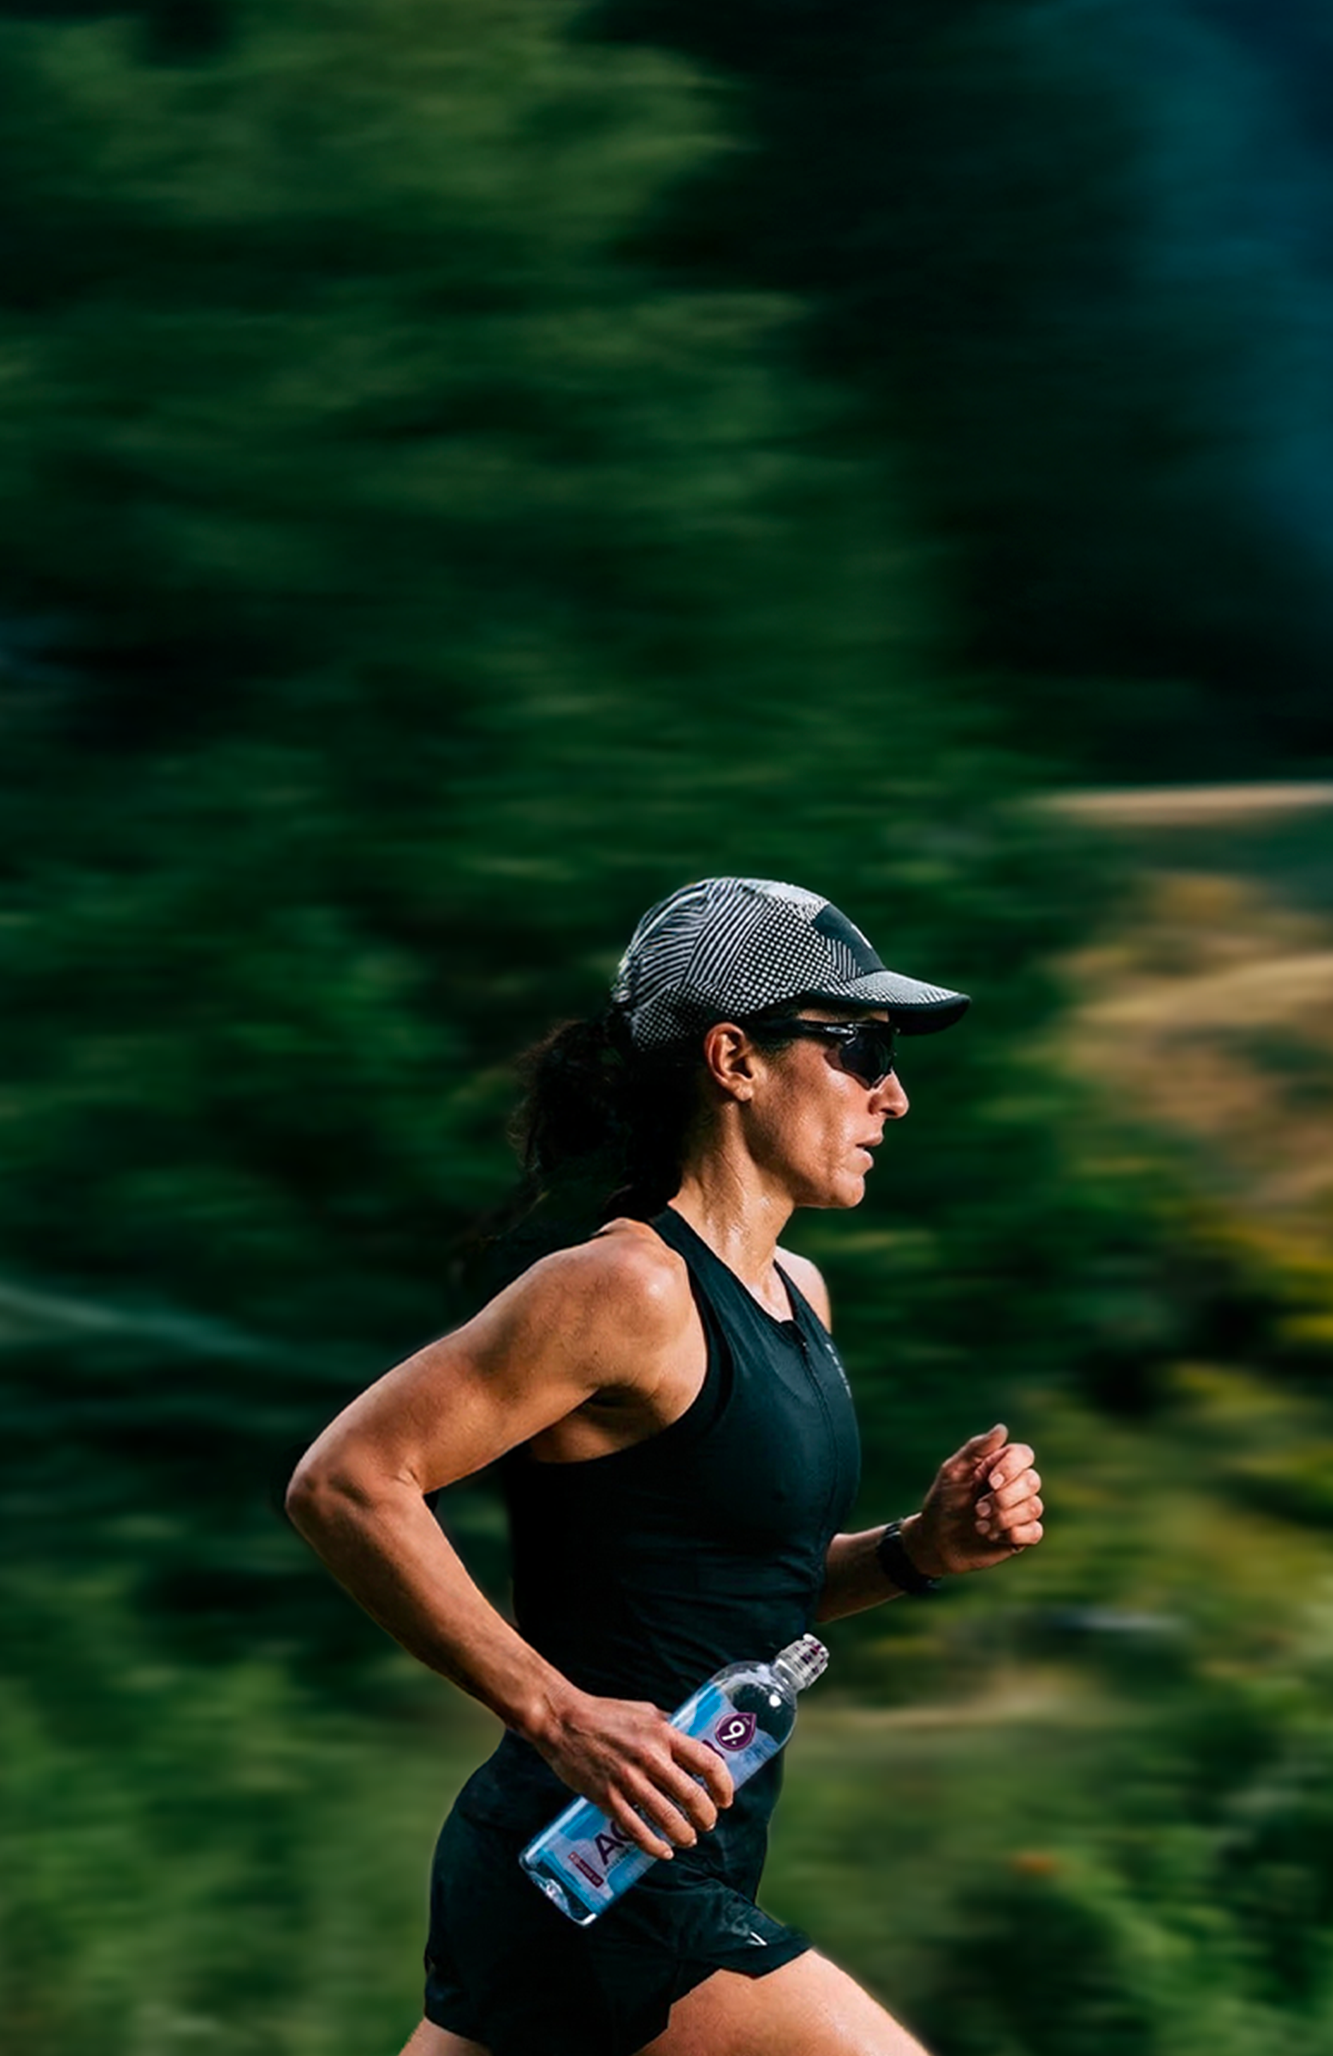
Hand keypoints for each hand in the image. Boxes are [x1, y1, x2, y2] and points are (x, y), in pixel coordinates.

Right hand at [530, 1685, 734, 1859]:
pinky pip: (637, 1830)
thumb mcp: (645, 1712)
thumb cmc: (605, 1713)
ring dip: (685, 1835)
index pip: (708, 1763)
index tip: (725, 1799)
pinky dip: (655, 1846)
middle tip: (708, 1823)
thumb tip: (694, 1744)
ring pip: (668, 1819)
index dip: (723, 1786)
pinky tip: (663, 1850)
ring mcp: (628, 1780)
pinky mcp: (607, 1798)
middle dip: (707, 1817)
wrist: (562, 1721)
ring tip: (688, 1838)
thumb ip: (669, 1729)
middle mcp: (650, 1757)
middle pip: (692, 1797)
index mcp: (663, 1733)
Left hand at [903, 1423, 1043, 1578]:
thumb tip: (1002, 1428)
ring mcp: (1020, 1511)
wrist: (936, 1542)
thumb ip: (976, 1449)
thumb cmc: (943, 1502)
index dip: (1013, 1467)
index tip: (991, 1481)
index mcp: (999, 1465)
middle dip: (1003, 1498)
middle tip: (978, 1509)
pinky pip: (1035, 1531)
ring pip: (1034, 1506)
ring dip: (1004, 1518)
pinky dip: (1012, 1534)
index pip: (1024, 1454)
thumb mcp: (953, 1472)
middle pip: (1033, 1481)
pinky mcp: (1022, 1536)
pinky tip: (992, 1536)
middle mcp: (1014, 1485)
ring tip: (979, 1525)